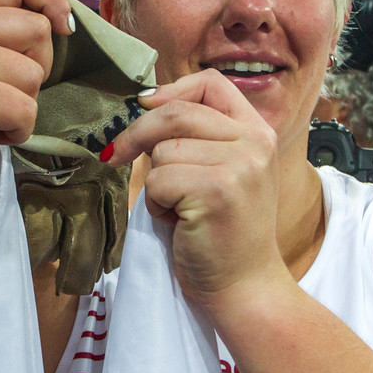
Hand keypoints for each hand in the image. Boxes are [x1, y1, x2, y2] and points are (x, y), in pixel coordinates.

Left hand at [103, 69, 284, 306]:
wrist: (244, 288)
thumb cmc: (222, 234)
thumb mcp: (223, 173)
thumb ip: (199, 138)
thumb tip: (144, 107)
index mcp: (257, 132)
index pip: (211, 84)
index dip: (171, 90)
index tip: (144, 107)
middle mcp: (254, 143)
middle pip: (176, 112)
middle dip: (137, 134)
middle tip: (115, 156)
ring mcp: (239, 166)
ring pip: (163, 149)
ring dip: (156, 181)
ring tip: (178, 208)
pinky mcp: (217, 191)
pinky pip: (159, 179)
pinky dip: (157, 203)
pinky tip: (178, 222)